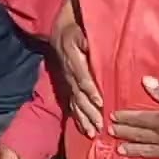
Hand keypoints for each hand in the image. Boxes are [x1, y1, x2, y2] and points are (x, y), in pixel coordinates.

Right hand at [52, 20, 101, 137]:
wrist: (57, 27)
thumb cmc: (76, 26)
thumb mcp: (82, 28)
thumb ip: (89, 40)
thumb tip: (97, 49)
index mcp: (71, 56)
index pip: (81, 75)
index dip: (90, 89)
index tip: (100, 102)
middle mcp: (67, 70)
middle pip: (78, 94)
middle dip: (88, 111)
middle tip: (99, 125)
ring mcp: (66, 79)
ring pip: (74, 101)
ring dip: (83, 118)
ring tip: (92, 132)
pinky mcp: (67, 84)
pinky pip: (71, 103)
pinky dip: (77, 117)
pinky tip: (84, 129)